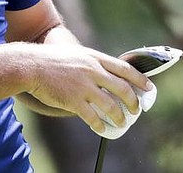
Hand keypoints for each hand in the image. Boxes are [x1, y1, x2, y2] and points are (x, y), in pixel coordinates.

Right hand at [23, 43, 151, 133]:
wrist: (32, 65)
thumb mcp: (77, 54)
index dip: (140, 79)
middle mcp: (93, 71)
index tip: (149, 87)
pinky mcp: (74, 100)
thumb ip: (92, 63)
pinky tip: (101, 129)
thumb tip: (106, 74)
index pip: (125, 69)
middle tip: (136, 110)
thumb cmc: (52, 60)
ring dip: (119, 117)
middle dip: (133, 102)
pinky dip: (100, 125)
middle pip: (123, 89)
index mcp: (95, 58)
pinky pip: (93, 117)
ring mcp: (84, 86)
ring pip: (111, 106)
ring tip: (121, 122)